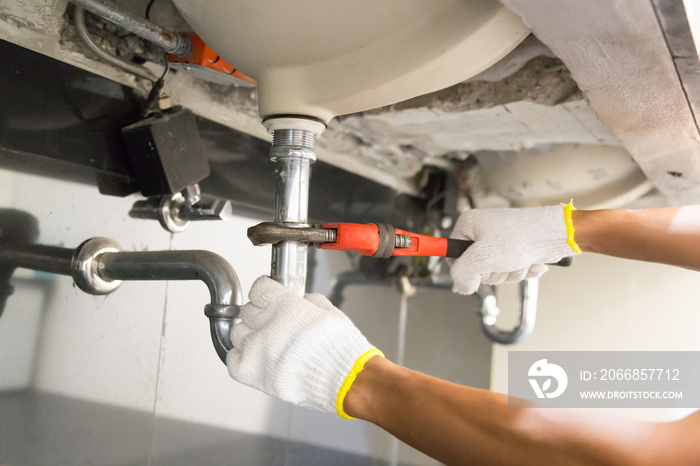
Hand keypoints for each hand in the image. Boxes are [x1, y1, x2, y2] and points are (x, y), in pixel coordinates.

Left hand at [228, 276, 380, 416]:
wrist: (344, 379)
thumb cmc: (340, 348)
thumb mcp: (329, 311)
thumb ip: (309, 302)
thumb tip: (301, 301)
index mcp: (283, 305)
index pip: (259, 289)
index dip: (266, 293)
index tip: (269, 297)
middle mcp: (265, 324)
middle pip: (247, 310)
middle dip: (260, 314)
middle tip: (273, 323)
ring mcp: (255, 348)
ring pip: (237, 332)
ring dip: (249, 335)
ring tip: (265, 342)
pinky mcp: (251, 372)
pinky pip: (232, 359)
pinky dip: (240, 357)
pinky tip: (254, 357)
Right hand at [449, 205, 577, 293]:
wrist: (556, 234)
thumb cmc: (522, 237)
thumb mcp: (482, 258)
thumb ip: (462, 274)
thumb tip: (459, 286)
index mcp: (469, 225)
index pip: (452, 255)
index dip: (465, 268)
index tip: (477, 269)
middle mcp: (483, 230)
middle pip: (476, 267)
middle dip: (494, 272)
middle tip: (504, 262)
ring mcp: (501, 240)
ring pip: (497, 271)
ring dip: (511, 272)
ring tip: (520, 259)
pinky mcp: (517, 248)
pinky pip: (512, 269)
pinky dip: (523, 269)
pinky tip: (531, 260)